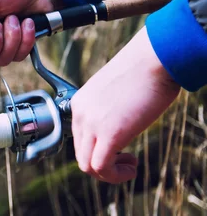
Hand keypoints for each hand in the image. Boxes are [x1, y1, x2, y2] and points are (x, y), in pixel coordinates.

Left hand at [70, 26, 180, 183]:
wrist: (154, 58)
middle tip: (126, 159)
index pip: (80, 138)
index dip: (99, 149)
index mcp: (80, 103)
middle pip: (80, 154)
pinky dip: (115, 175)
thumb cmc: (144, 71)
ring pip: (87, 166)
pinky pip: (100, 168)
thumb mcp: (116, 93)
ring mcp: (91, 123)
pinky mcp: (109, 132)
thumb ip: (109, 110)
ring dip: (109, 173)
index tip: (120, 149)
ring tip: (130, 164)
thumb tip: (119, 127)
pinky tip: (132, 167)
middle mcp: (80, 113)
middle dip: (103, 164)